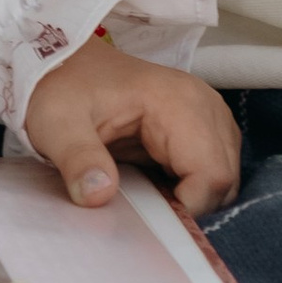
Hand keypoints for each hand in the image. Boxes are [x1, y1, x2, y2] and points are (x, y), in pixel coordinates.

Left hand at [23, 34, 241, 219]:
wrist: (61, 62)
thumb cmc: (61, 88)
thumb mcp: (57, 124)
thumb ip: (78, 159)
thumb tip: (99, 195)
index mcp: (175, 101)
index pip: (212, 173)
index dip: (188, 207)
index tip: (152, 220)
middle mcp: (202, 104)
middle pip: (224, 178)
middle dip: (192, 207)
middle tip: (148, 213)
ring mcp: (205, 112)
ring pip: (223, 176)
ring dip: (194, 198)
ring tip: (152, 199)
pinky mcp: (200, 123)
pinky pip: (214, 167)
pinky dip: (193, 187)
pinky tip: (160, 189)